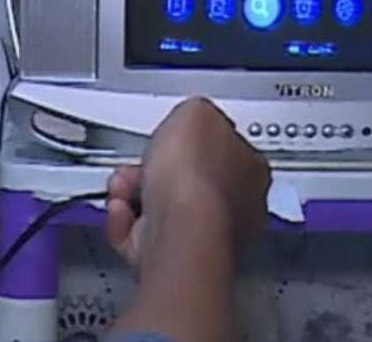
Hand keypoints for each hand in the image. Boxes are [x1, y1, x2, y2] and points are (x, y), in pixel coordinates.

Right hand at [104, 97, 269, 273]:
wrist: (177, 229)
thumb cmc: (196, 178)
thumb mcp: (197, 112)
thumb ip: (196, 115)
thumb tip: (192, 118)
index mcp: (251, 173)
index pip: (225, 151)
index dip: (193, 142)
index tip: (173, 137)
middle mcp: (233, 210)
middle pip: (188, 183)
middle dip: (154, 169)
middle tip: (139, 162)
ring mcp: (203, 238)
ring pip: (161, 209)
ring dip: (133, 193)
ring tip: (122, 184)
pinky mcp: (173, 259)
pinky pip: (140, 237)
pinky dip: (124, 222)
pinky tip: (120, 210)